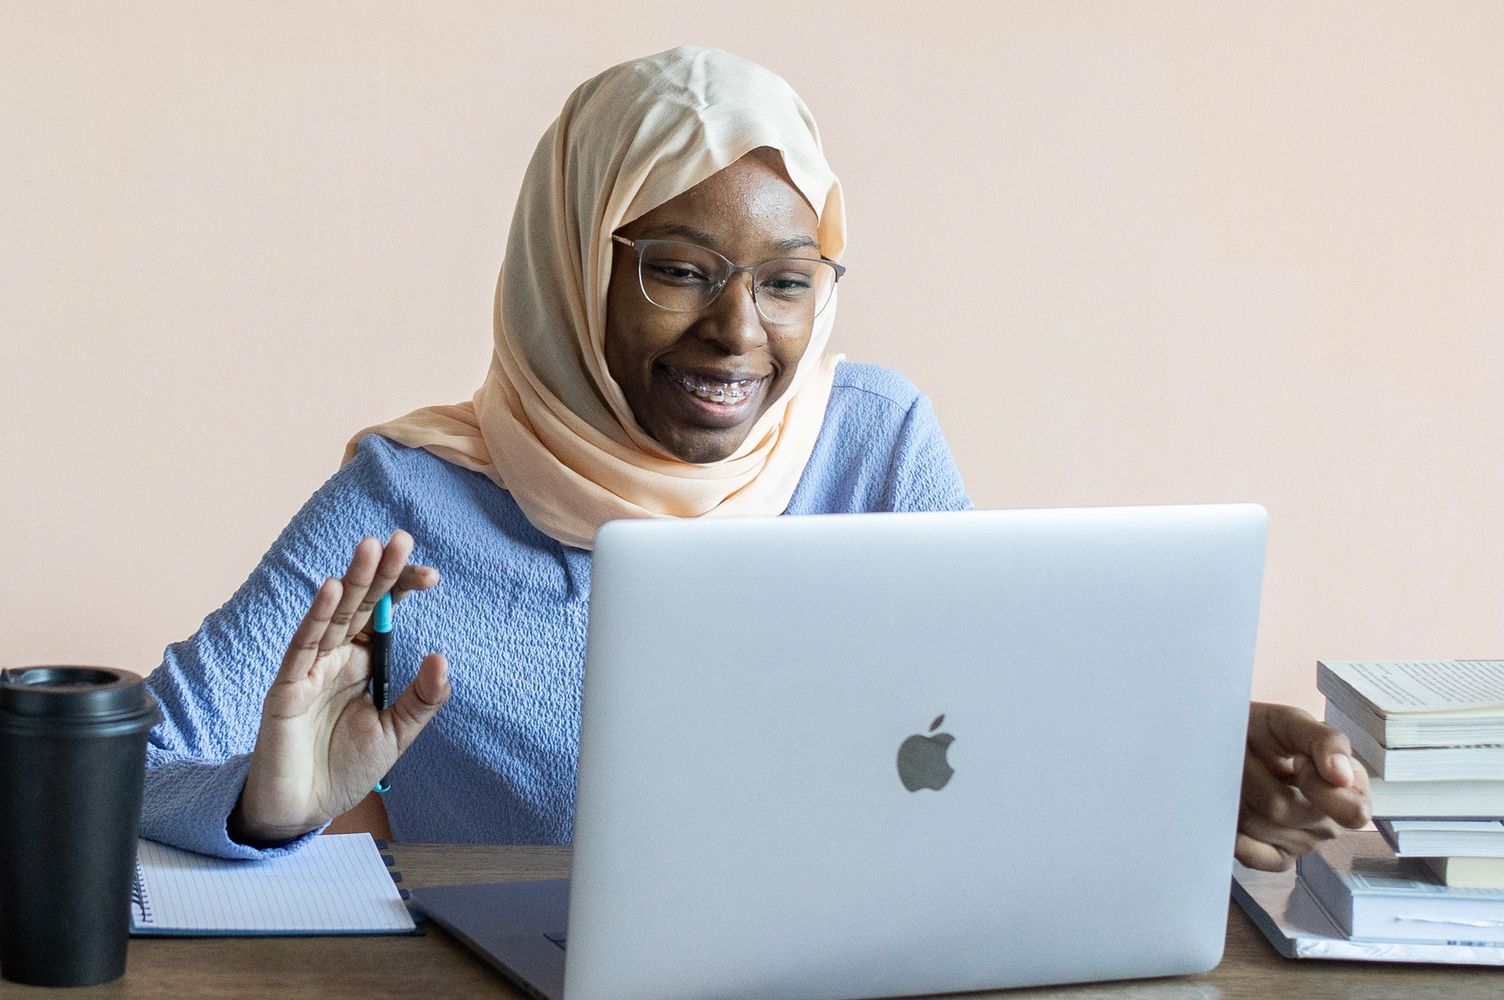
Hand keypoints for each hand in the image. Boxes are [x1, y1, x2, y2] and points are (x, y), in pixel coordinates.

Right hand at [230, 530, 449, 843]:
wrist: (305, 809)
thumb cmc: (348, 767)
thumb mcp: (397, 732)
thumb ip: (421, 699)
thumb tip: (442, 658)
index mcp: (366, 661)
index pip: (385, 613)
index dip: (402, 589)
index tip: (433, 576)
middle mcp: (338, 656)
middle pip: (360, 604)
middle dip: (380, 571)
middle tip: (399, 538)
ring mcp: (311, 668)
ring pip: (333, 616)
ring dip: (351, 582)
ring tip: (370, 547)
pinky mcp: (287, 687)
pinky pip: (304, 646)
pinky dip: (318, 617)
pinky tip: (332, 591)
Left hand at [1235, 701, 1371, 870]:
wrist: (1230, 741)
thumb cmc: (1266, 732)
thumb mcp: (1294, 722)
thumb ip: (1325, 741)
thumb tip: (1341, 776)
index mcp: (1350, 789)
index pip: (1350, 810)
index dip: (1314, 782)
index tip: (1297, 760)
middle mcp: (1330, 822)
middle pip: (1283, 810)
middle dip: (1256, 777)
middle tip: (1250, 757)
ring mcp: (1304, 843)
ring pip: (1258, 824)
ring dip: (1238, 793)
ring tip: (1239, 775)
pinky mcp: (1277, 858)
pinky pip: (1252, 853)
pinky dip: (1234, 828)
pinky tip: (1234, 804)